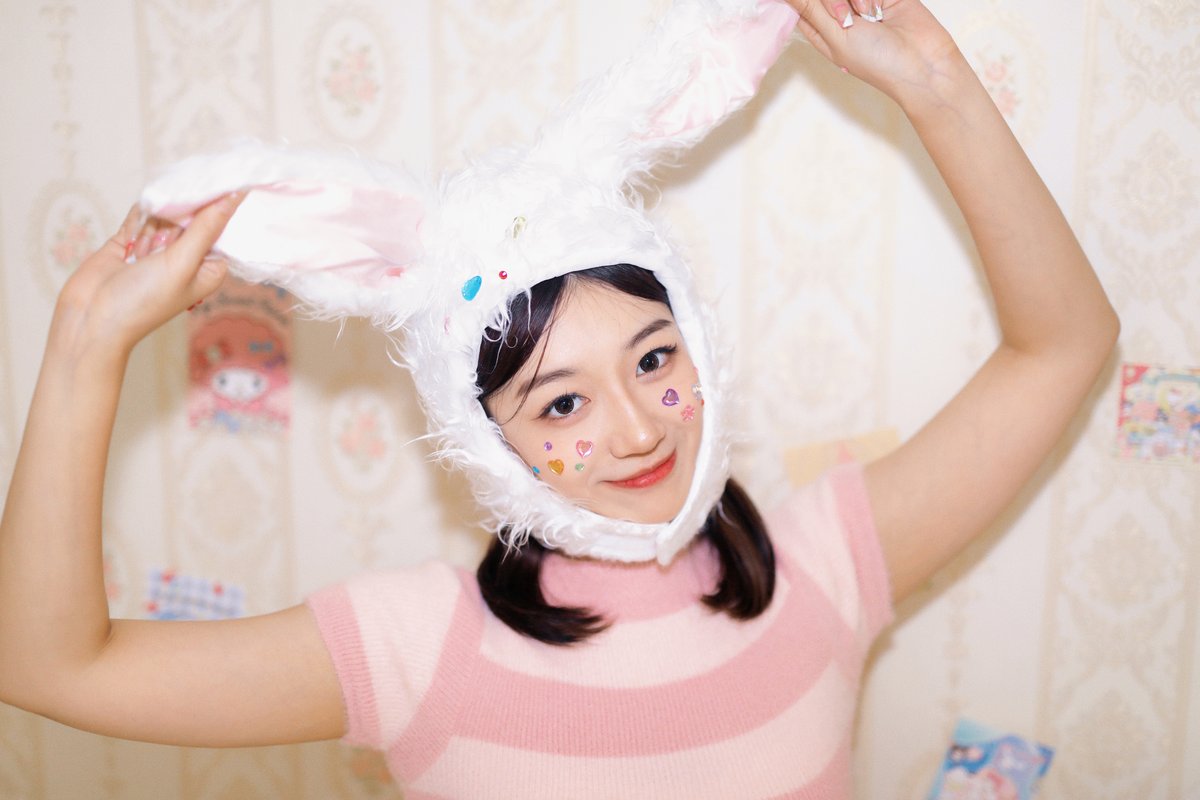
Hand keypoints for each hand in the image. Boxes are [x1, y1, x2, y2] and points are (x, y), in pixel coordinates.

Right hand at [52, 193, 242, 360]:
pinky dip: (136, 222)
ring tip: (143, 254)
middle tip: (168, 235)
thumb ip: (207, 228)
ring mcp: (157, 249)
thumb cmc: (144, 301)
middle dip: (181, 217)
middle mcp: (187, 258)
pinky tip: (131, 245)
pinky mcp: (131, 242)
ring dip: (154, 225)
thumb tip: (235, 197)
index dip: (221, 210)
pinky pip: (140, 217)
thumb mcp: (182, 262)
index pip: (224, 230)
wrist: (90, 318)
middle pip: (195, 217)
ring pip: (166, 214)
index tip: (218, 189)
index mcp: (209, 269)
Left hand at [784, 0, 963, 107]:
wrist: (923, 62)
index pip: (801, 7)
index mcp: (824, 33)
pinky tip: (880, 8)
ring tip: (870, 15)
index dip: (799, 1)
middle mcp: (842, 17)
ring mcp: (864, 3)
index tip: (828, 14)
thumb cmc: (878, 61)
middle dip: (833, 0)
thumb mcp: (837, 38)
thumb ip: (812, 10)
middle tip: (846, 17)